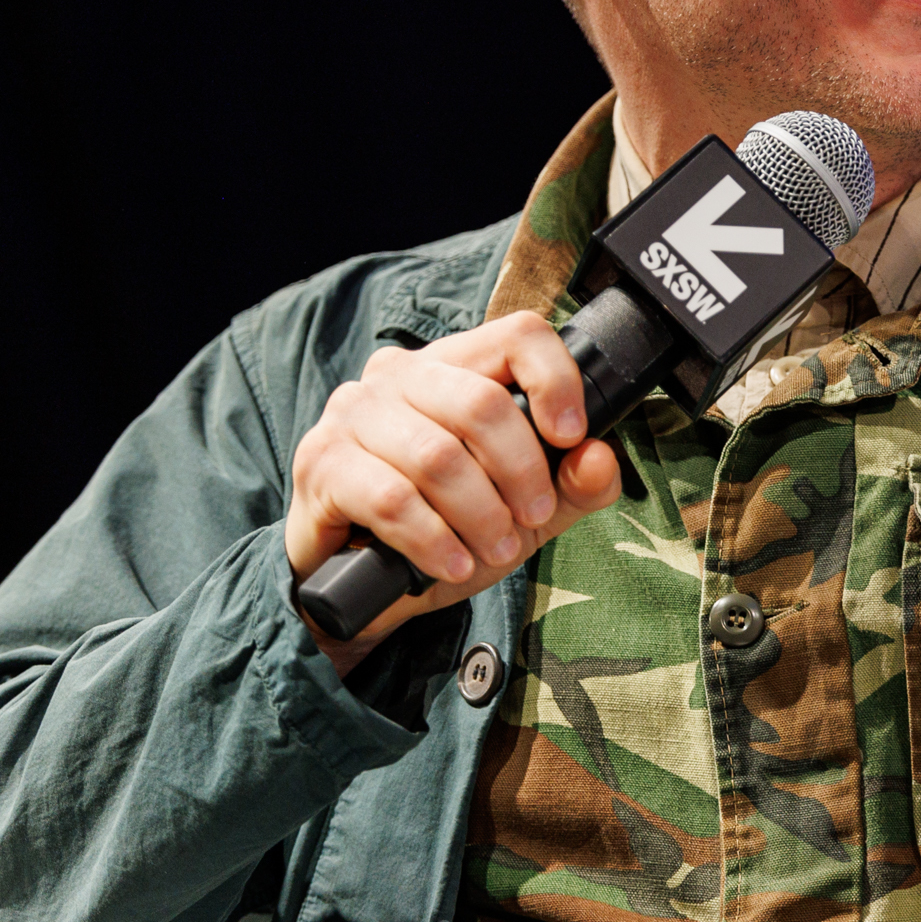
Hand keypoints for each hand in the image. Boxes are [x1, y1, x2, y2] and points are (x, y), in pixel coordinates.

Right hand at [284, 312, 622, 666]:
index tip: (571, 436)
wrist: (362, 587)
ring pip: (437, 456)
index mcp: (453, 366)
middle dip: (520, 472)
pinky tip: (451, 564)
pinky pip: (391, 498)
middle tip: (532, 518)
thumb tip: (599, 458)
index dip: (556, 380)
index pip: (516, 334)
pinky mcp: (322, 462)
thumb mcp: (524, 513)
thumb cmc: (445, 531)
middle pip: (480, 403)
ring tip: (493, 551)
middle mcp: (399, 375)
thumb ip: (572, 486)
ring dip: (479, 515)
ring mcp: (353, 413)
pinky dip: (433, 539)